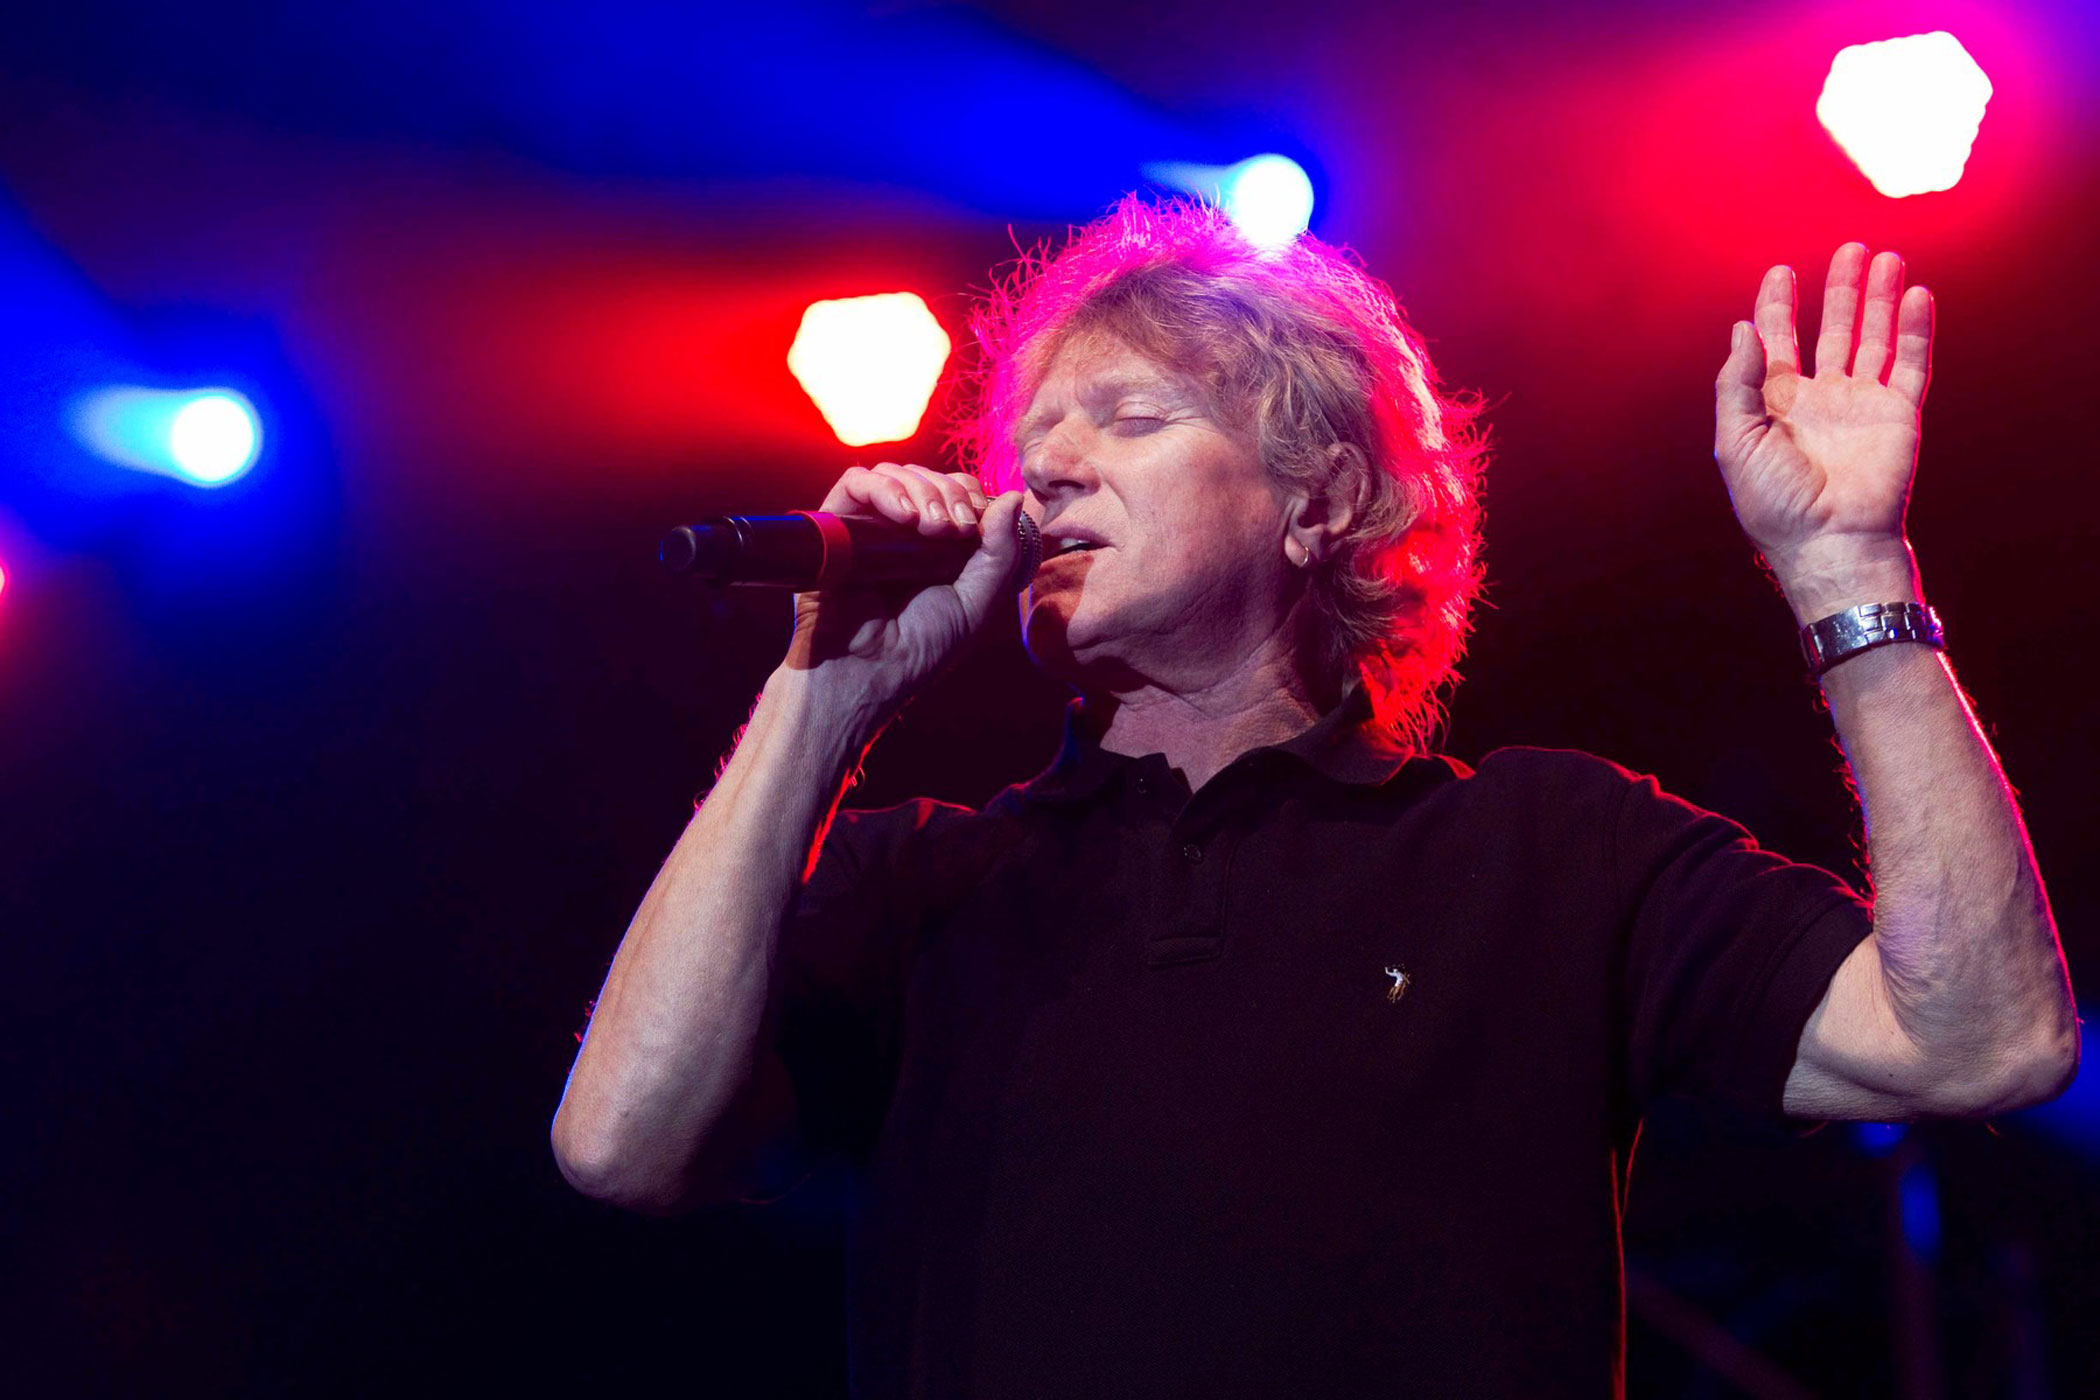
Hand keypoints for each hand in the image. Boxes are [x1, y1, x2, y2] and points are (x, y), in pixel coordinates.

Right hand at [779, 462, 1026, 725]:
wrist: (868, 673)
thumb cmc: (920, 647)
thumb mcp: (976, 601)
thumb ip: (1000, 552)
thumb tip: (1014, 496)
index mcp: (935, 544)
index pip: (956, 491)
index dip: (970, 496)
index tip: (976, 526)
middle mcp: (900, 530)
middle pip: (929, 477)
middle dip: (950, 493)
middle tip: (956, 529)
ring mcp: (868, 526)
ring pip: (895, 473)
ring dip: (922, 489)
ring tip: (929, 527)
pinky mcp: (835, 526)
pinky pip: (856, 482)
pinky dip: (885, 489)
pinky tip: (904, 516)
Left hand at [1714, 244, 1933, 589]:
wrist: (1828, 541)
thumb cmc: (1774, 501)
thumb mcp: (1737, 439)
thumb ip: (1738, 383)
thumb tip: (1743, 329)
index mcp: (1776, 404)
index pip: (1777, 342)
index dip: (1777, 307)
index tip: (1780, 271)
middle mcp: (1820, 399)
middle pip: (1832, 330)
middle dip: (1840, 291)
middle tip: (1849, 249)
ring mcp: (1860, 405)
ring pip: (1874, 339)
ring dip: (1880, 300)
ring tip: (1886, 259)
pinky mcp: (1897, 415)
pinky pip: (1910, 365)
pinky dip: (1915, 331)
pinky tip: (1917, 295)